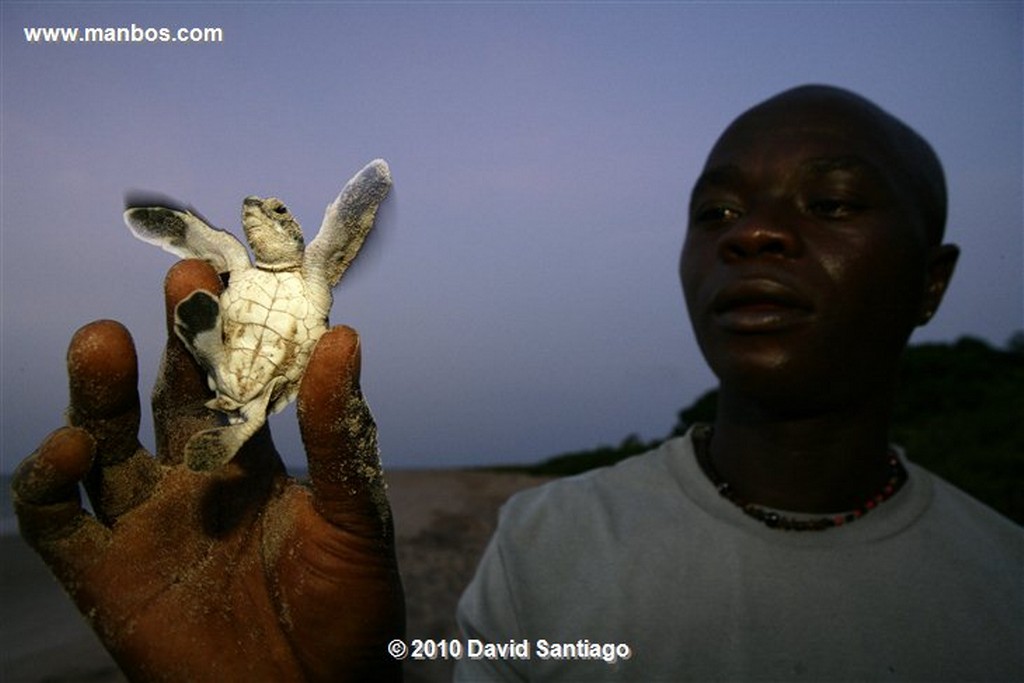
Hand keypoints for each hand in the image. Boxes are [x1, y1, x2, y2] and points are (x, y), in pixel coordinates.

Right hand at [12, 259, 403, 680]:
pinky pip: (57, 519)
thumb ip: (338, 436)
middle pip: (166, 394)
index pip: (235, 377)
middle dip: (170, 338)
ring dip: (94, 390)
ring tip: (103, 341)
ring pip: (102, 439)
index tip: (236, 272)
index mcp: (256, 458)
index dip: (232, 328)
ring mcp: (145, 522)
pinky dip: (48, 479)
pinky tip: (73, 449)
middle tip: (181, 285)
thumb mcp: (355, 520)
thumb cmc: (349, 615)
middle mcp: (194, 479)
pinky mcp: (105, 574)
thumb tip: (344, 337)